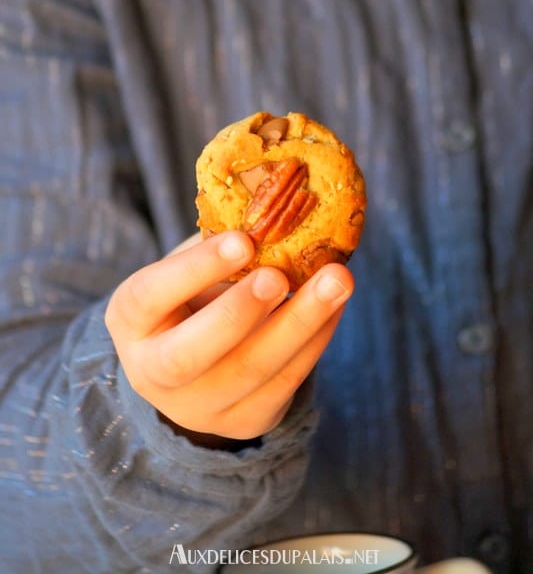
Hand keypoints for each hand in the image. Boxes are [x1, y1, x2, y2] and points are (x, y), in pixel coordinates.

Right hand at [105, 231, 353, 440]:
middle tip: (279, 274)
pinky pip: (285, 382)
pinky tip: (336, 304)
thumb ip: (217, 246)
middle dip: (239, 311)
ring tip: (337, 280)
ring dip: (300, 323)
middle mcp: (153, 371)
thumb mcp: (187, 270)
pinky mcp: (245, 421)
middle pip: (191, 353)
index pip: (152, 295)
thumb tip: (273, 201)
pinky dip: (316, 339)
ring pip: (251, 371)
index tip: (243, 240)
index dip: (196, 269)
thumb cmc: (192, 297)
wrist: (191, 370)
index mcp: (131, 320)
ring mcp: (199, 405)